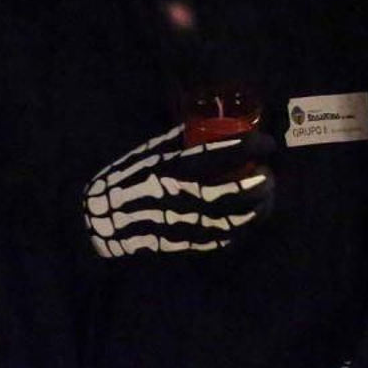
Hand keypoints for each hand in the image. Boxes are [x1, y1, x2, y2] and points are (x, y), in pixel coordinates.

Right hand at [81, 125, 274, 257]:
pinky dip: (238, 232)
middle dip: (257, 185)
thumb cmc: (124, 179)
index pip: (218, 154)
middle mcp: (175, 195)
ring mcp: (178, 223)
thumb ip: (178, 140)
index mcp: (169, 167)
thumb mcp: (148, 152)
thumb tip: (209, 122)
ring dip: (254, 211)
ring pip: (227, 221)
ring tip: (267, 199)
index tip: (268, 143)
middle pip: (228, 192)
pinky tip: (248, 222)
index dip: (250, 146)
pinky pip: (216, 242)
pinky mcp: (178, 245)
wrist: (97, 219)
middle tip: (270, 176)